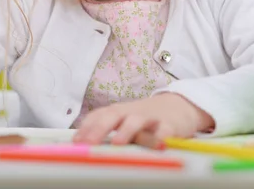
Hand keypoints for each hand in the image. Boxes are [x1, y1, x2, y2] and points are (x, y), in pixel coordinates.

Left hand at [72, 93, 214, 144]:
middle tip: (88, 143)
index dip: (85, 128)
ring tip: (117, 143)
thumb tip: (81, 144)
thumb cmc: (143, 119)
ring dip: (126, 131)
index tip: (76, 141)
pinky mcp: (170, 126)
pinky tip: (154, 147)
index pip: (97, 116)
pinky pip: (163, 132)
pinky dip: (159, 139)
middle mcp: (130, 112)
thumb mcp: (122, 121)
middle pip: (112, 116)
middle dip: (98, 129)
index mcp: (117, 112)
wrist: (177, 107)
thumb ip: (105, 130)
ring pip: (136, 121)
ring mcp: (149, 118)